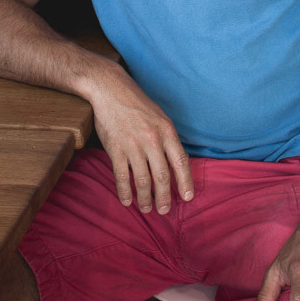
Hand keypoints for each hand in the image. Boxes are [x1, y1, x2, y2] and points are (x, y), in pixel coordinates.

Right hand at [87, 61, 192, 214]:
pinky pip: (122, 176)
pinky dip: (125, 191)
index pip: (181, 162)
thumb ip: (168, 139)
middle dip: (164, 197)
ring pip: (143, 180)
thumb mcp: (160, 117)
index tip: (188, 198)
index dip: (185, 182)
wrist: (111, 90)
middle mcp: (152, 139)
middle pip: (162, 176)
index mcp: (166, 131)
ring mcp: (133, 145)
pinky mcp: (116, 149)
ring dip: (145, 198)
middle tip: (164, 210)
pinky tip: (127, 200)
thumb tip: (177, 163)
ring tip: (146, 208)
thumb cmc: (138, 104)